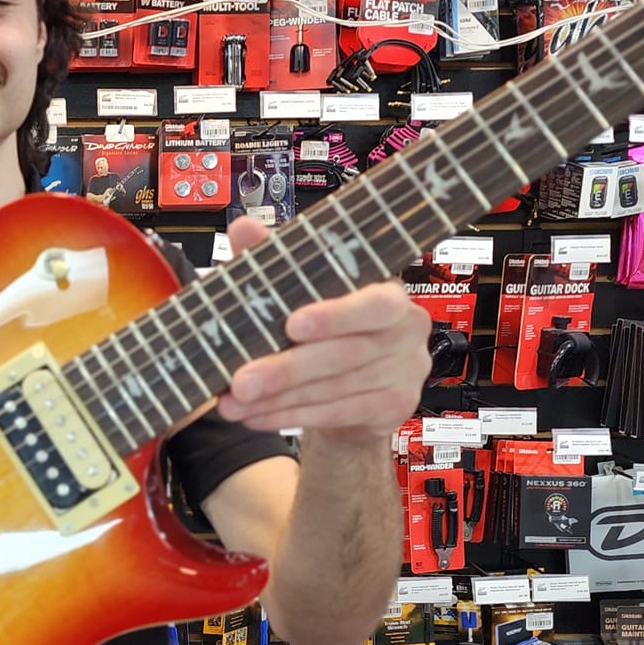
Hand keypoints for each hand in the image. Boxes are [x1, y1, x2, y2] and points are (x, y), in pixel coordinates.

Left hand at [215, 217, 432, 445]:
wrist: (356, 391)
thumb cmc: (329, 330)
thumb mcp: (303, 293)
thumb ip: (279, 262)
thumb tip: (244, 228)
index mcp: (389, 291)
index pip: (374, 303)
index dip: (335, 315)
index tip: (291, 325)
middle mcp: (406, 330)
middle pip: (346, 352)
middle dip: (287, 369)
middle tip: (242, 380)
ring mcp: (406, 372)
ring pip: (336, 388)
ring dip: (279, 398)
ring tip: (237, 401)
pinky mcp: (395, 407)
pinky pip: (337, 414)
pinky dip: (291, 416)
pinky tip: (257, 416)